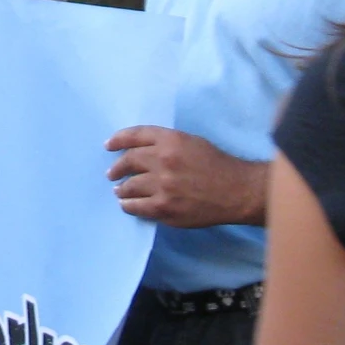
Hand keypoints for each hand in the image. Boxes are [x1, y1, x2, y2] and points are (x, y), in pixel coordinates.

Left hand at [105, 126, 266, 228]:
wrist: (236, 191)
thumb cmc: (216, 164)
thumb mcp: (191, 142)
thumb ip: (165, 142)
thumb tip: (139, 149)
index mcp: (170, 141)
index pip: (134, 136)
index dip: (118, 140)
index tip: (108, 146)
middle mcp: (163, 161)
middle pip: (128, 161)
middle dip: (117, 168)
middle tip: (112, 173)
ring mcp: (162, 187)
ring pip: (129, 187)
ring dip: (121, 188)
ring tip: (119, 190)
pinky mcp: (165, 209)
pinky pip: (138, 207)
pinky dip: (129, 205)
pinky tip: (127, 205)